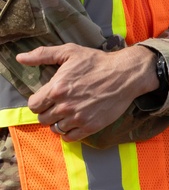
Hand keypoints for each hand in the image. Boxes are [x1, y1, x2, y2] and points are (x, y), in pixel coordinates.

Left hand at [17, 44, 157, 141]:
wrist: (126, 74)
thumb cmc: (98, 62)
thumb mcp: (70, 52)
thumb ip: (43, 54)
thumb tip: (21, 58)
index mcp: (57, 88)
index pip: (33, 105)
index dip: (39, 101)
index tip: (48, 98)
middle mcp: (65, 105)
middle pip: (43, 119)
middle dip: (49, 112)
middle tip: (60, 104)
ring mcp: (78, 117)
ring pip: (55, 129)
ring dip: (59, 122)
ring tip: (69, 112)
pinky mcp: (90, 126)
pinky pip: (69, 137)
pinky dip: (69, 132)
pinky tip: (75, 121)